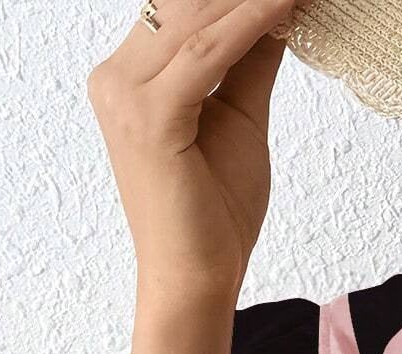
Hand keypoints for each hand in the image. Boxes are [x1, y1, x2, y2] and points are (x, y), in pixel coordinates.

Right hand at [87, 0, 299, 301]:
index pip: (180, 7)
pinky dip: (249, 25)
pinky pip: (207, 55)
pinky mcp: (148, 118)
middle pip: (184, 2)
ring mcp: (124, 95)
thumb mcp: (240, 119)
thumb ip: (249, 62)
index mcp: (129, 76)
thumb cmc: (214, 214)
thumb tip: (274, 11)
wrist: (196, 278)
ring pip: (195, 18)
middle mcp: (115, 77)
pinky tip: (286, 6)